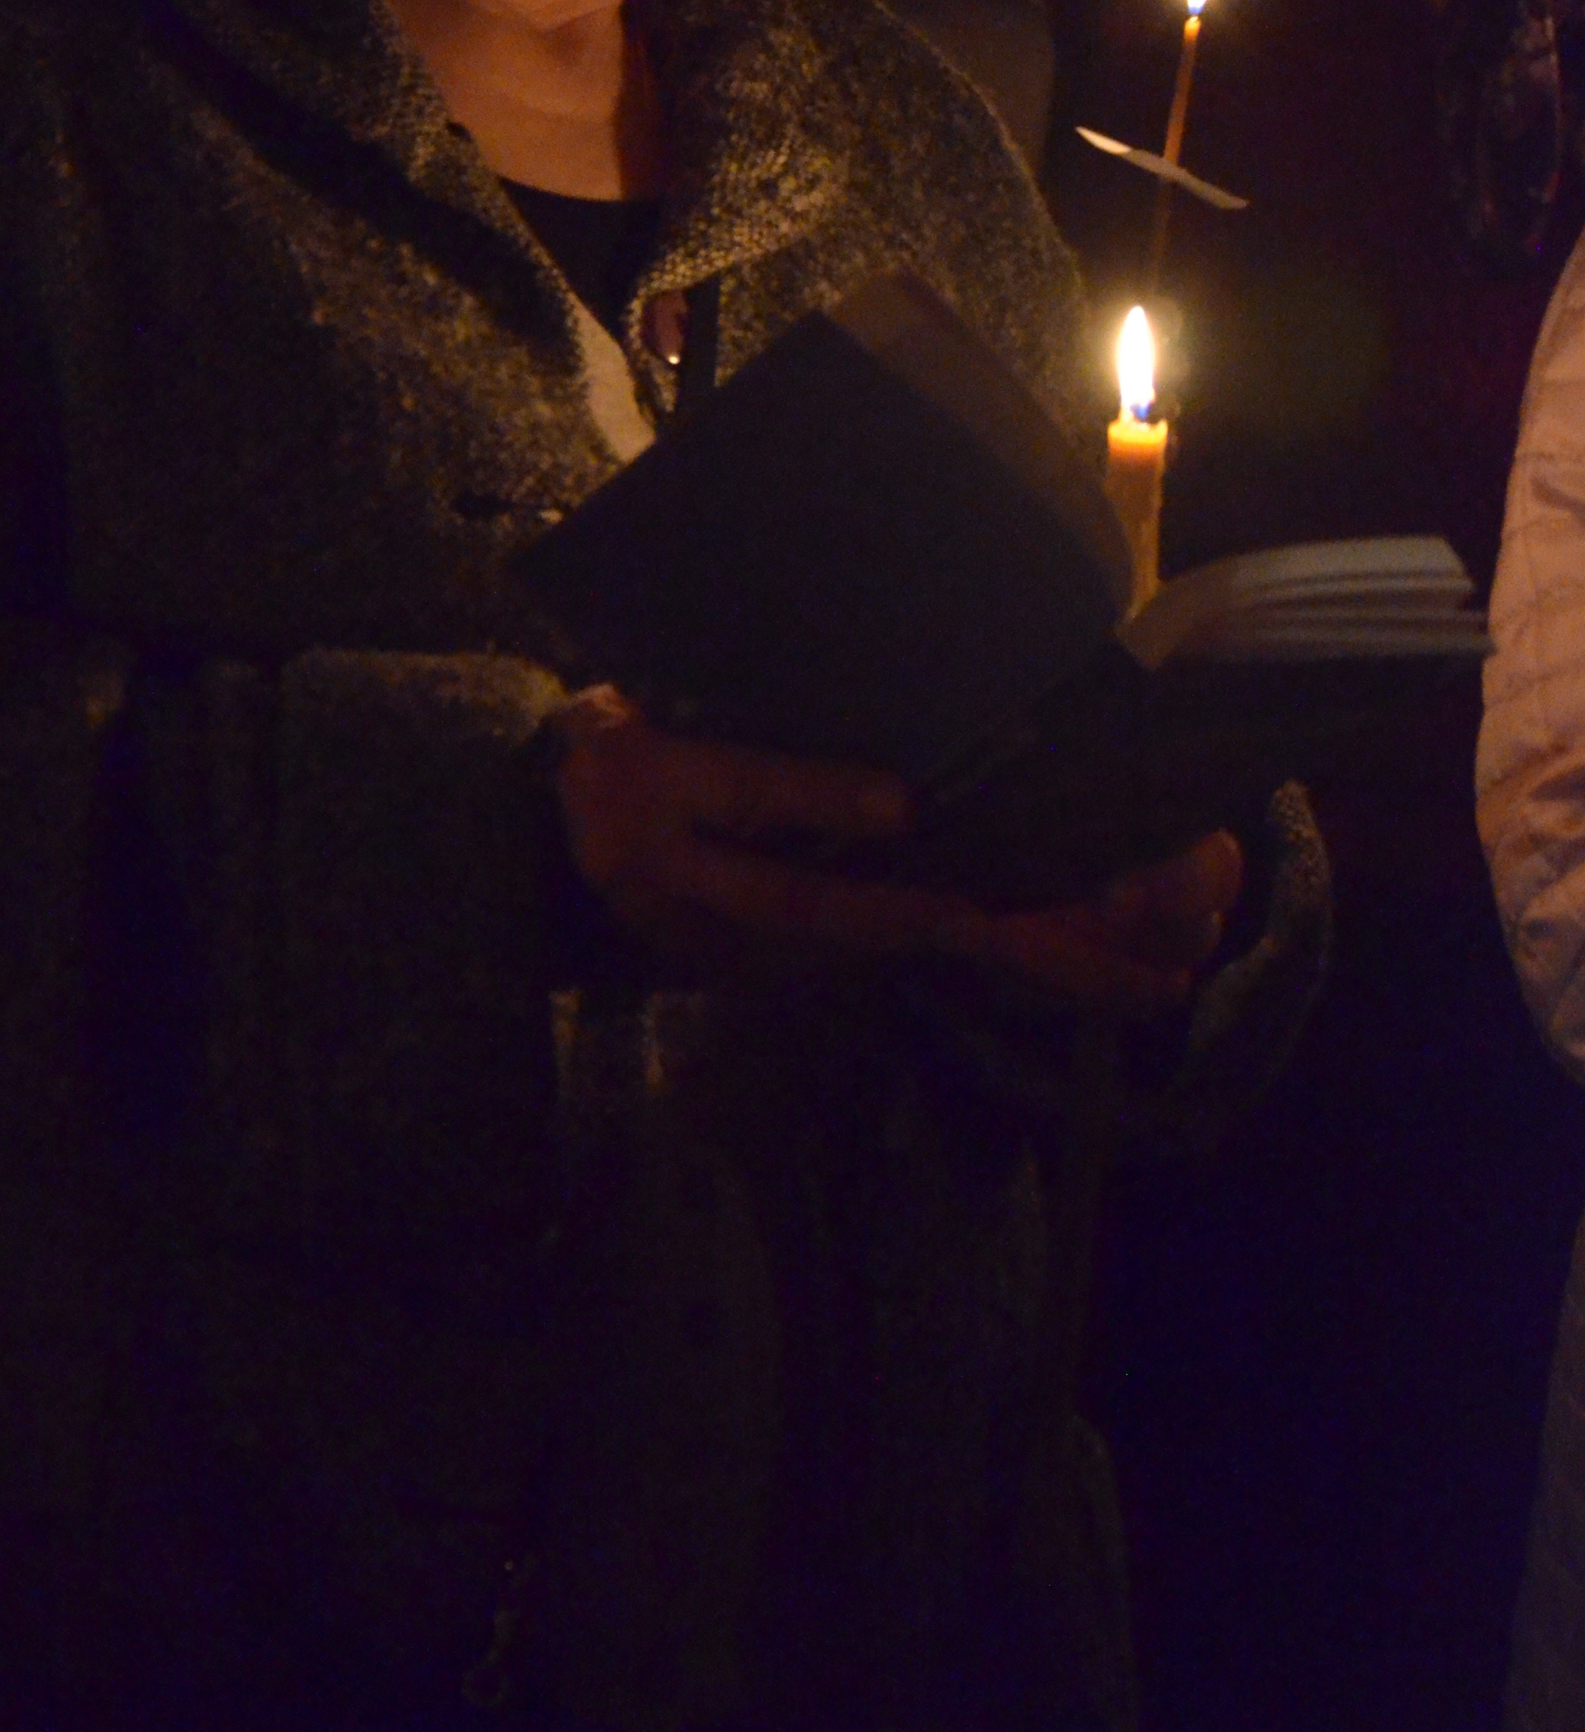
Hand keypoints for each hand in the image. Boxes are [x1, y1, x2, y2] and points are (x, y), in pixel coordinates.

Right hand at [554, 689, 1242, 1016]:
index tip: (1138, 948)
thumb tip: (900, 808)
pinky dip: (1015, 917)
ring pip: (966, 944)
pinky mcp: (831, 917)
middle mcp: (836, 940)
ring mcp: (836, 935)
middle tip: (1188, 948)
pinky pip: (940, 924)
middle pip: (976, 951)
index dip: (1045, 943)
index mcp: (803, 914)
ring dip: (1062, 940)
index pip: (947, 927)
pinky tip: (1073, 909)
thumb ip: (777, 793)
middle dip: (1080, 951)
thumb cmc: (605, 798)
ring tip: (1167, 932)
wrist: (542, 847)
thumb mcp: (664, 780)